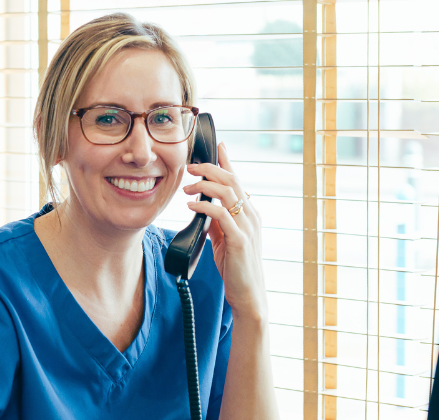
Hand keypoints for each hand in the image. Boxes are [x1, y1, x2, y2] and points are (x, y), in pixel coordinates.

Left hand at [183, 142, 266, 318]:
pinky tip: (191, 206)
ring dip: (204, 185)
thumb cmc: (236, 267)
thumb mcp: (224, 239)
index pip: (238, 180)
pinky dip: (204, 207)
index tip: (217, 145)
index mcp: (249, 213)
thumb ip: (217, 221)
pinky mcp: (240, 240)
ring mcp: (248, 227)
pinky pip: (221, 215)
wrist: (248, 293)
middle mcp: (252, 216)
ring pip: (228, 193)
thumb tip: (203, 205)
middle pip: (232, 180)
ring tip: (187, 186)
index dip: (227, 161)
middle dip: (210, 168)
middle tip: (190, 166)